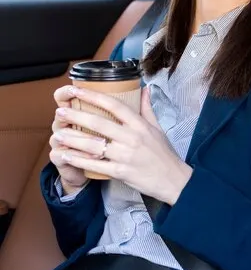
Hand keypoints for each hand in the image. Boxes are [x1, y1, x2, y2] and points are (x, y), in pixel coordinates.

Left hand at [53, 86, 192, 205]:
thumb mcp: (158, 128)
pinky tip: (66, 155)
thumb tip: (144, 89)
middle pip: (99, 123)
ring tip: (59, 133)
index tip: (78, 91)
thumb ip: (147, 109)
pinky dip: (78, 160)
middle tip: (61, 112)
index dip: (94, 97)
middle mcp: (132, 138)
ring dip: (73, 139)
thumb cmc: (164, 153)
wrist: (173, 180)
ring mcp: (125, 156)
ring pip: (93, 145)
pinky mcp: (120, 172)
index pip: (115, 105)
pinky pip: (95, 165)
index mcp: (140, 125)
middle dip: (77, 116)